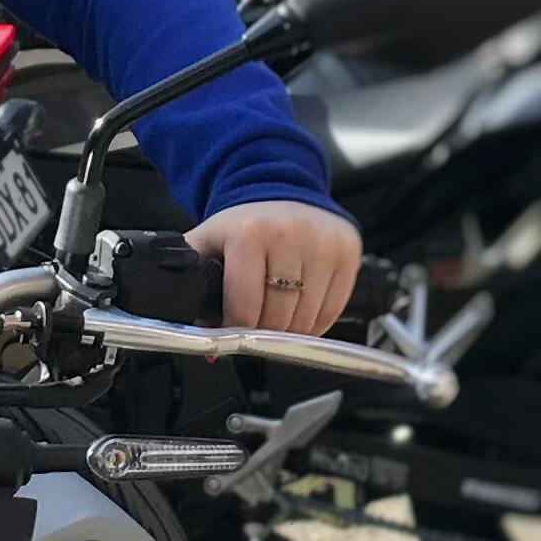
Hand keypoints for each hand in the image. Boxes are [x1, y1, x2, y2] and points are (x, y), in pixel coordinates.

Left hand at [188, 199, 361, 337]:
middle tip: (256, 321)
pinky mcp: (347, 251)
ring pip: (306, 320)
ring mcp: (323, 242)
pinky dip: (314, 323)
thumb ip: (192, 287)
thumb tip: (207, 349)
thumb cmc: (244, 227)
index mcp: (249, 233)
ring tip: (277, 312)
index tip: (233, 328)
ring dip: (289, 331)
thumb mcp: (206, 244)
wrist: (281, 192)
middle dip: (263, 331)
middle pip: (277, 319)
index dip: (237, 330)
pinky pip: (331, 312)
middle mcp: (290, 233)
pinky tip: (300, 308)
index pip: (246, 310)